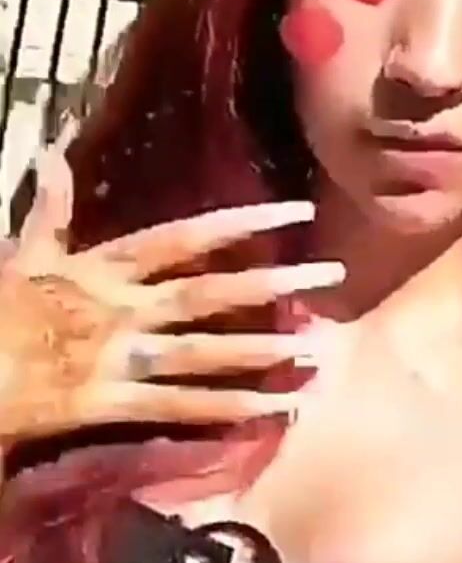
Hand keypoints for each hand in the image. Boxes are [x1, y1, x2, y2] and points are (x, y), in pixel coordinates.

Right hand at [0, 122, 340, 450]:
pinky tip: (271, 409)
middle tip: (329, 276)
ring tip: (315, 349)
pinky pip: (179, 407)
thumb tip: (52, 153)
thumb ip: (52, 209)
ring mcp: (121, 357)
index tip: (295, 212)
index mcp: (107, 268)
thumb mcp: (25, 253)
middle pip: (210, 292)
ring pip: (204, 352)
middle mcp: (125, 309)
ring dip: (261, 350)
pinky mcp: (113, 403)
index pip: (186, 238)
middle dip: (271, 283)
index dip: (242, 223)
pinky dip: (225, 407)